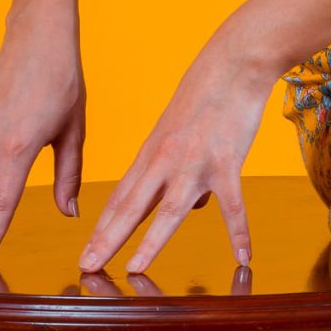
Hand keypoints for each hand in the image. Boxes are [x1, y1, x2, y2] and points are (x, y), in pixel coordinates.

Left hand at [78, 24, 273, 274]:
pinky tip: (242, 257)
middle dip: (107, 239)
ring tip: (135, 268)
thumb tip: (192, 208)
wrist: (233, 63)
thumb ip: (179, 170)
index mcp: (151, 154)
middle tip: (87, 266)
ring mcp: (195, 163)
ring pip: (169, 209)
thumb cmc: (207, 94)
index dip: (102, 228)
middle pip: (131, 206)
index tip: (87, 252)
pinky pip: (232, 204)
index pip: (120, 198)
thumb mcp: (178, 129)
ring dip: (151, 241)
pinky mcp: (226, 162)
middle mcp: (166, 161)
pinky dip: (238, 232)